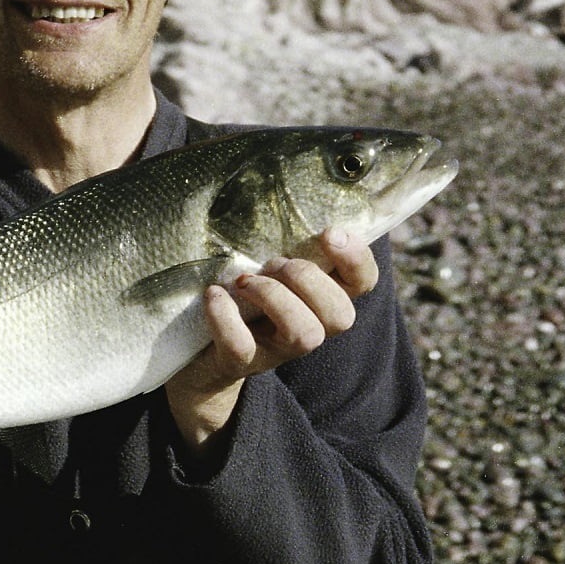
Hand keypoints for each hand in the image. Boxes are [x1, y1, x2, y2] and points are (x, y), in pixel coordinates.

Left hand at [166, 228, 377, 456]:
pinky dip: (225, 316)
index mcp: (320, 301)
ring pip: (304, 334)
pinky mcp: (237, 363)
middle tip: (273, 264)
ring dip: (274, 297)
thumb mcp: (270, 270)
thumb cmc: (242, 299)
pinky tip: (214, 294)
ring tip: (244, 282)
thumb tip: (294, 199)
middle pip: (341, 315)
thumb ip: (289, 244)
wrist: (201, 358)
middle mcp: (308, 329)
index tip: (329, 232)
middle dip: (307, 278)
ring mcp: (274, 351)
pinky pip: (240, 346)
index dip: (356, 259)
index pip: (363, 284)